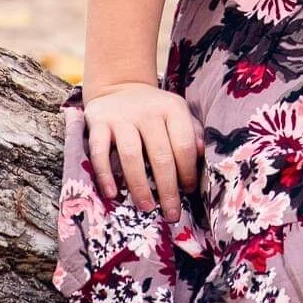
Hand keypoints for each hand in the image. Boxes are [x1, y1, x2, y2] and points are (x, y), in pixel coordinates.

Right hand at [82, 81, 201, 221]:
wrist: (119, 87)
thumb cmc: (155, 111)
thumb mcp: (178, 114)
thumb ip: (192, 133)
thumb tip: (203, 155)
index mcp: (172, 109)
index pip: (184, 145)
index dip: (189, 172)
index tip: (189, 192)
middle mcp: (148, 111)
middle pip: (160, 155)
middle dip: (168, 189)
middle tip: (171, 214)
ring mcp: (121, 117)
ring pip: (131, 155)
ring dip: (139, 185)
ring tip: (147, 208)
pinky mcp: (98, 123)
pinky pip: (99, 152)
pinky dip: (105, 174)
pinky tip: (112, 193)